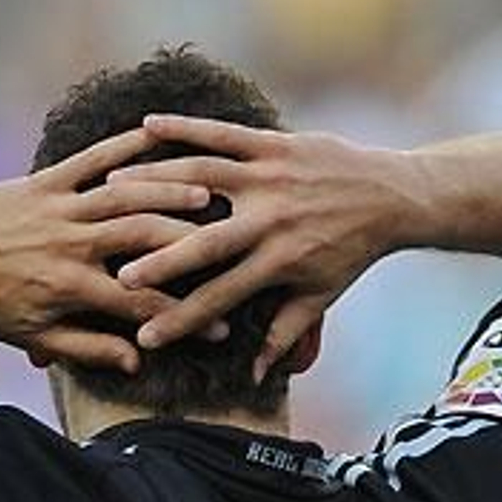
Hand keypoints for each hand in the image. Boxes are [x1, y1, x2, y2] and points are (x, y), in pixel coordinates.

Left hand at [0, 127, 214, 372]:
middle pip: (145, 241)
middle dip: (192, 249)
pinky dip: (122, 146)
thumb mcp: (35, 338)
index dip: (186, 317)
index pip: (141, 303)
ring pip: (125, 196)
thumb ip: (88, 348)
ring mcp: (58, 208)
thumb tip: (137, 359)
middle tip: (232, 250)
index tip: (221, 328)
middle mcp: (71, 245)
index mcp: (72, 288)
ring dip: (168, 193)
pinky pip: (88, 159)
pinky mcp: (44, 182)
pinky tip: (154, 134)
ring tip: (210, 194)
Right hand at [108, 115, 417, 379]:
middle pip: (205, 243)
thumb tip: (253, 376)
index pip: (221, 297)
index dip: (182, 319)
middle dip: (160, 260)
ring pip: (205, 178)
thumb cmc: (349, 253)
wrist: (392, 196)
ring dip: (155, 184)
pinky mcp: (275, 144)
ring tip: (109, 191)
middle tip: (117, 275)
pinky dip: (186, 127)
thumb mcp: (318, 297)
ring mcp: (271, 177)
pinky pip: (224, 133)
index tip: (145, 337)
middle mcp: (271, 219)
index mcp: (278, 262)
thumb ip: (282, 336)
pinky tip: (147, 125)